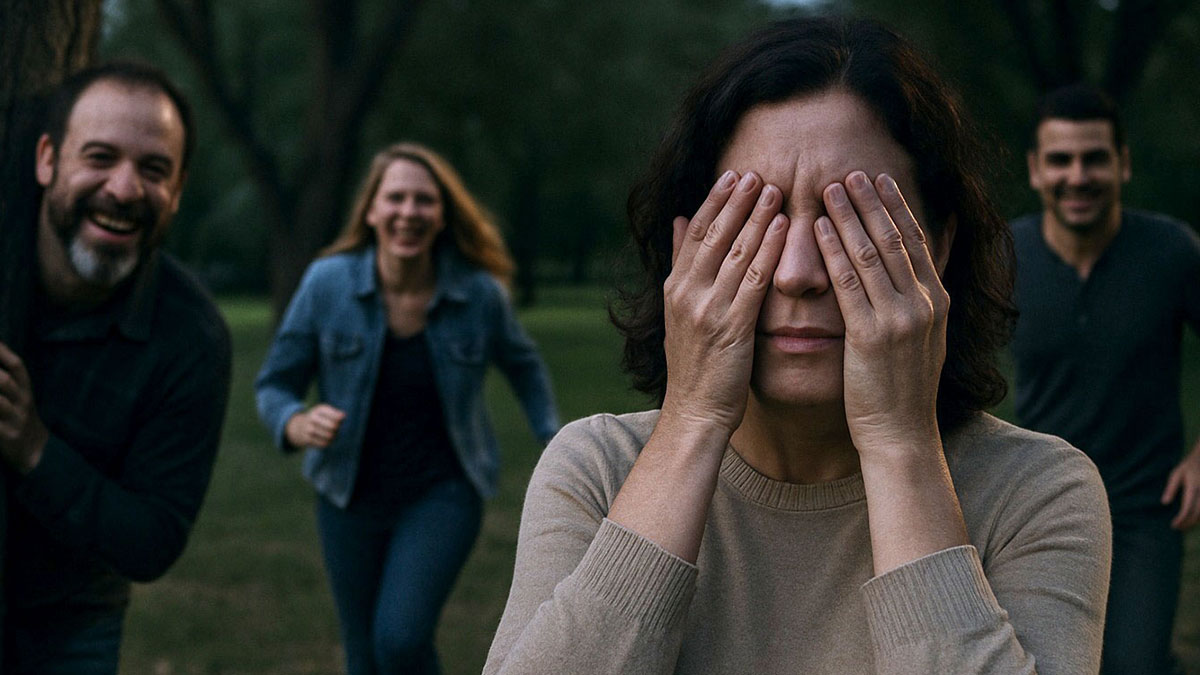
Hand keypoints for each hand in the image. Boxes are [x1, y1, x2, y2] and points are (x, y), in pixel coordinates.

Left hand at [0, 342, 48, 473]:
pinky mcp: (6, 435)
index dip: (3, 352)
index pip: (18, 366)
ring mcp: (14, 419)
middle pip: (5, 381)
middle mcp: (22, 402)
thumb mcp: (21, 398)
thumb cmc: (21, 419)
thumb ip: (9, 381)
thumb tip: (0, 364)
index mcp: (26, 390)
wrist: (36, 452)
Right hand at [285, 403, 346, 448]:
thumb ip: (335, 413)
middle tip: (336, 428)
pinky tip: (327, 439)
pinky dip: (328, 442)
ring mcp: (309, 429)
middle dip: (337, 428)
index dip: (340, 419)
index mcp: (319, 409)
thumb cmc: (317, 418)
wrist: (298, 427)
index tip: (340, 419)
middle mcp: (312, 418)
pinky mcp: (307, 439)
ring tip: (333, 434)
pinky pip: (324, 443)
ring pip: (329, 436)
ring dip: (334, 436)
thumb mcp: (324, 412)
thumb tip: (343, 416)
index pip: (336, 415)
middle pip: (333, 426)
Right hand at [660, 170, 788, 434]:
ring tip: (774, 189)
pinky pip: (753, 280)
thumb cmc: (696, 365)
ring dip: (755, 217)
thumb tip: (678, 220)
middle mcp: (687, 293)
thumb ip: (682, 264)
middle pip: (714, 235)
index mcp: (676, 287)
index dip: (714, 202)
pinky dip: (767, 250)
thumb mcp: (681, 311)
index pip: (694, 233)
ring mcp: (708, 309)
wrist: (695, 412)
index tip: (732, 175)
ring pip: (734, 252)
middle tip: (756, 171)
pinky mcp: (731, 327)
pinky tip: (781, 228)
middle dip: (736, 201)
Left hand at [813, 171, 947, 455]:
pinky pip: (849, 284)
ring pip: (871, 254)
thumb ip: (928, 288)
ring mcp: (899, 319)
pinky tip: (819, 230)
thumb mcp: (929, 332)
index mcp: (936, 300)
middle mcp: (923, 303)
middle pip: (893, 238)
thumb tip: (939, 248)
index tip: (878, 177)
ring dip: (849, 216)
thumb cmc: (904, 384)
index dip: (896, 205)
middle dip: (871, 201)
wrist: (900, 432)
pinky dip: (834, 252)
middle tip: (851, 170)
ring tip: (830, 189)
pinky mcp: (871, 336)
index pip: (915, 239)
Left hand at [1162, 443, 1199, 529]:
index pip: (1187, 508)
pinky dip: (1199, 517)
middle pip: (1197, 514)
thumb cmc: (1187, 467)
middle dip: (1187, 523)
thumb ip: (1171, 488)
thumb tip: (1164, 503)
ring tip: (1183, 526)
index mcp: (1193, 488)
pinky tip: (1192, 520)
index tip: (1173, 525)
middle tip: (1177, 528)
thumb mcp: (1175, 474)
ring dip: (1194, 522)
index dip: (1181, 519)